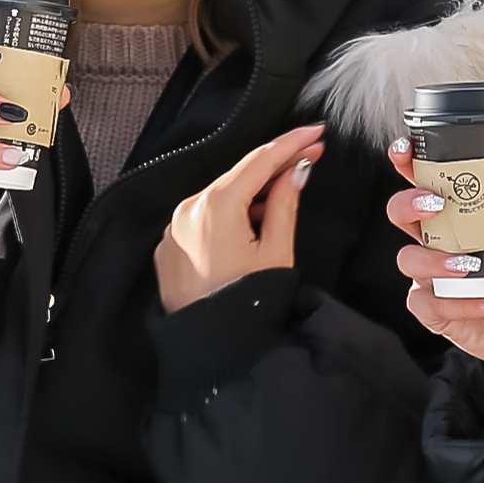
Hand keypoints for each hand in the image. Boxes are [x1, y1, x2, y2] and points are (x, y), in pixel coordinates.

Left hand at [154, 124, 324, 311]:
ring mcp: (173, 227)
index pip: (259, 161)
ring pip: (220, 197)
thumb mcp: (276, 252)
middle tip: (310, 155)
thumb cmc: (247, 305)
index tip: (315, 131)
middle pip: (238, 177)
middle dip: (274, 167)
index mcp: (215, 206)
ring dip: (252, 193)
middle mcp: (187, 209)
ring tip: (285, 196)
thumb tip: (296, 171)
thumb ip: (285, 203)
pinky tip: (252, 223)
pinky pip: (203, 218)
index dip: (290, 143)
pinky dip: (229, 215)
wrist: (212, 351)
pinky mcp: (168, 246)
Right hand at [387, 140, 483, 414]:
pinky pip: (430, 305)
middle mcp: (439, 241)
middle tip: (438, 204)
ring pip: (408, 260)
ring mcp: (433, 277)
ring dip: (434, 260)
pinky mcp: (437, 312)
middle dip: (408, 204)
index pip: (423, 180)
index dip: (406, 162)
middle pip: (398, 213)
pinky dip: (461, 304)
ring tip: (471, 265)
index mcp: (460, 215)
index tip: (406, 149)